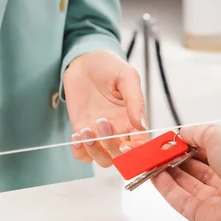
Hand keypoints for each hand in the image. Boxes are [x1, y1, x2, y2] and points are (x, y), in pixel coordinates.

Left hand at [64, 50, 149, 166]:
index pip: (142, 146)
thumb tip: (142, 125)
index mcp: (134, 120)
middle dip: (112, 147)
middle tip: (103, 123)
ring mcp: (100, 134)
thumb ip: (136, 101)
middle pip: (122, 158)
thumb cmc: (109, 66)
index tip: (126, 145)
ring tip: (86, 129)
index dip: (137, 152)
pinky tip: (77, 134)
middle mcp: (119, 131)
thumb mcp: (127, 77)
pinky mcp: (82, 132)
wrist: (84, 60)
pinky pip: (83, 155)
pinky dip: (80, 151)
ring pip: (103, 160)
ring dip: (94, 150)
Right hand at [152, 125, 220, 220]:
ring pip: (185, 187)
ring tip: (150, 161)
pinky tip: (155, 176)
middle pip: (193, 172)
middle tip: (155, 151)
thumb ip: (197, 133)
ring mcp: (216, 202)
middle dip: (172, 160)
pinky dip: (166, 189)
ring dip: (166, 173)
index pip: (204, 153)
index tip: (167, 141)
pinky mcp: (205, 218)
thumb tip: (182, 132)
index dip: (184, 147)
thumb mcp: (219, 135)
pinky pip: (181, 202)